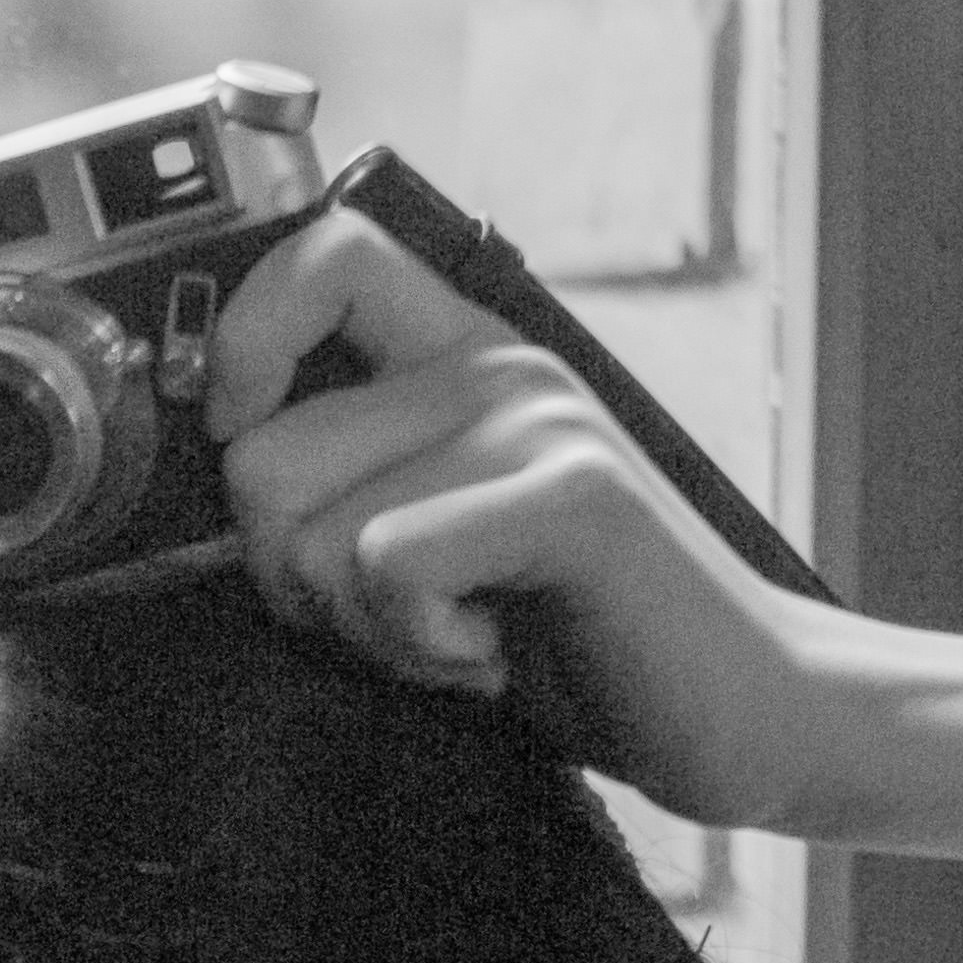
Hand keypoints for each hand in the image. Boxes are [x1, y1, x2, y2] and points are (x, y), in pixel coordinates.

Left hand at [203, 205, 847, 832]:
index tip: (245, 439)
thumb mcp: (441, 542)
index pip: (321, 256)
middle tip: (398, 614)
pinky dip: (416, 647)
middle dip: (291, 581)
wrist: (746, 705)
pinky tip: (490, 654)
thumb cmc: (575, 637)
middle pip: (261, 459)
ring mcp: (537, 421)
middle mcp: (497, 366)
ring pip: (311, 537)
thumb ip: (352, 487)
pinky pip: (385, 568)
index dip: (241, 341)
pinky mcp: (569, 497)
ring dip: (364, 631)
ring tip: (460, 633)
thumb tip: (217, 487)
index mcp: (463, 355)